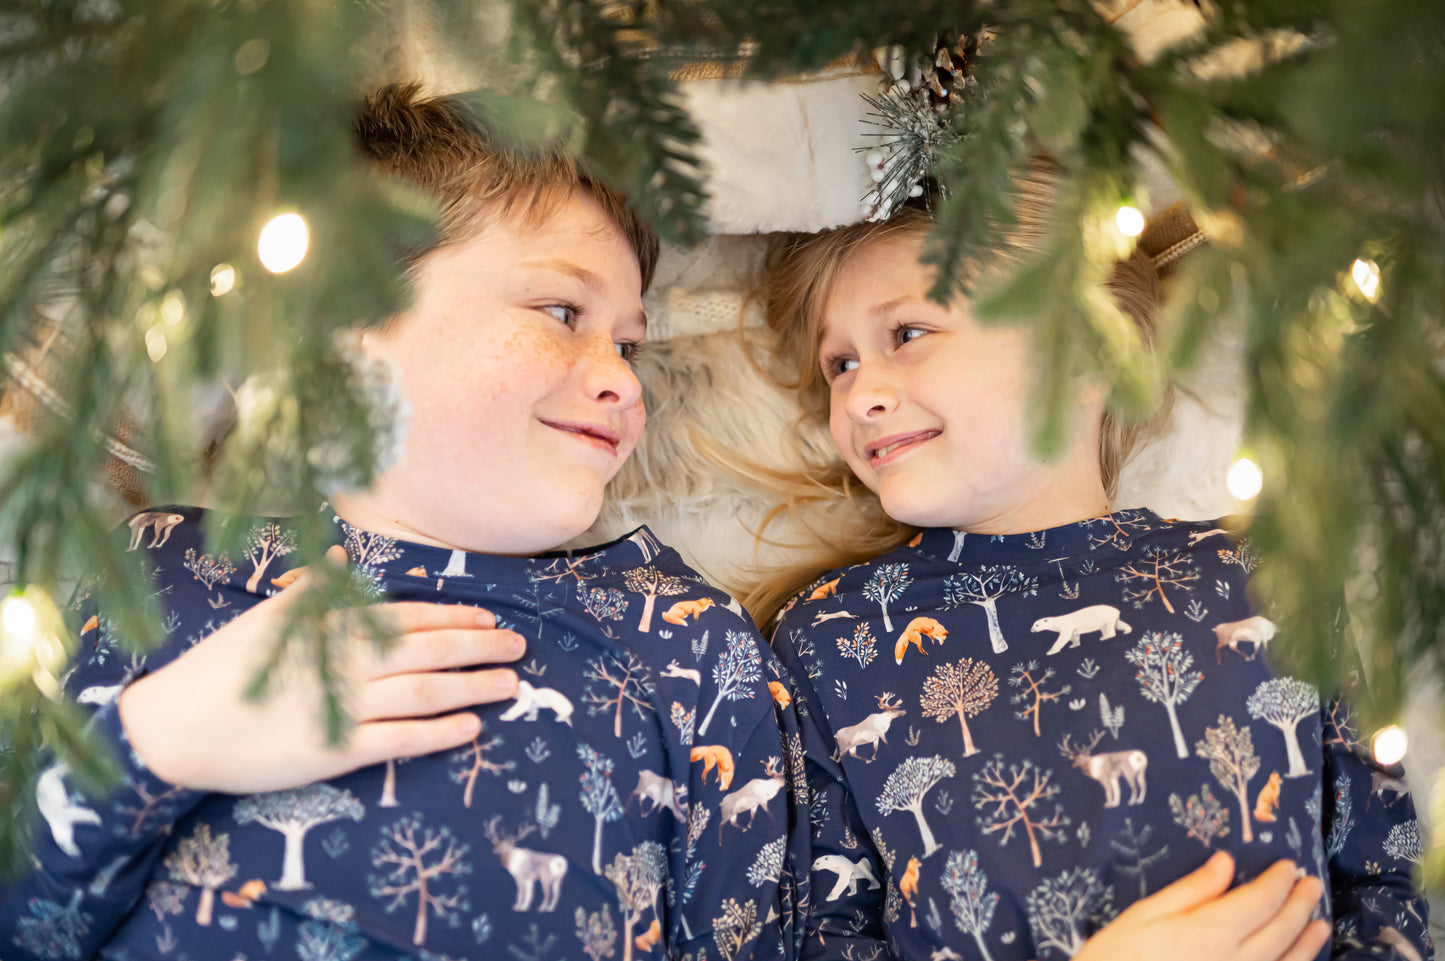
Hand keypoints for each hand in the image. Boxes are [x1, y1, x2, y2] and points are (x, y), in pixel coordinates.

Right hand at [118, 546, 523, 793]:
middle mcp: (348, 661)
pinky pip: (400, 740)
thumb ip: (314, 588)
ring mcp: (345, 706)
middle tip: (519, 648)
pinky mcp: (336, 751)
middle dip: (481, 647)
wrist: (178, 726)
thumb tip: (342, 556)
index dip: (456, 618)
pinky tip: (471, 729)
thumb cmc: (224, 666)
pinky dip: (440, 733)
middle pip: (431, 651)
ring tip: (510, 686)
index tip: (489, 620)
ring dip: (474, 687)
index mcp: (334, 625)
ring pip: (427, 693)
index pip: (411, 616)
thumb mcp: (269, 614)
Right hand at [1072, 852, 1329, 960]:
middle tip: (1311, 885)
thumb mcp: (1142, 916)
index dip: (1278, 882)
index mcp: (1209, 933)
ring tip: (1319, 924)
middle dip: (1299, 906)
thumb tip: (1226, 862)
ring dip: (1308, 943)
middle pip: (1280, 931)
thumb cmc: (1115, 959)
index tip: (1288, 866)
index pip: (1259, 901)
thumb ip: (1190, 890)